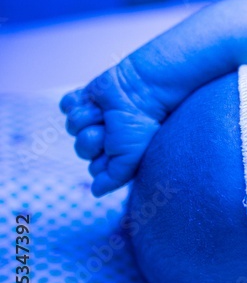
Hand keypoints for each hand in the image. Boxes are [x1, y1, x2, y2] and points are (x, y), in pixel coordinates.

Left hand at [60, 57, 168, 195]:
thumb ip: (113, 179)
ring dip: (90, 118)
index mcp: (115, 153)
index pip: (95, 169)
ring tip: (108, 111)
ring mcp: (92, 117)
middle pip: (81, 149)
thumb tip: (95, 192)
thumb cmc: (142, 125)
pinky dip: (79, 102)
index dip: (103, 160)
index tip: (118, 149)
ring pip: (72, 127)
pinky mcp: (83, 99)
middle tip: (112, 128)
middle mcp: (103, 137)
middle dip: (94, 139)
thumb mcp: (132, 160)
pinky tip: (96, 100)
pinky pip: (67, 106)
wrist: (142, 90)